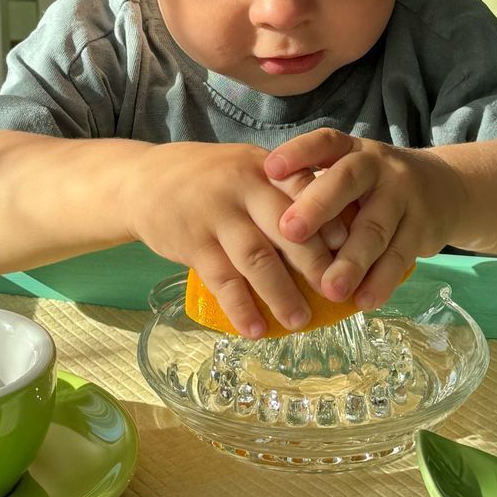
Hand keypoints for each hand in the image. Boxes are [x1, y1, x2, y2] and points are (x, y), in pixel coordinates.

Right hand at [121, 142, 342, 339]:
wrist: (143, 180)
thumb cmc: (209, 179)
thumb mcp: (247, 168)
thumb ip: (283, 191)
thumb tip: (338, 231)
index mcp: (265, 168)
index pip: (306, 191)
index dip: (332, 221)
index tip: (354, 250)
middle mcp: (243, 187)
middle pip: (288, 228)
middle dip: (316, 264)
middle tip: (339, 293)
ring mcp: (216, 215)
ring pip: (256, 258)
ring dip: (281, 293)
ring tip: (299, 321)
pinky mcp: (192, 242)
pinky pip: (221, 280)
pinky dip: (241, 306)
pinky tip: (255, 329)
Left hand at [263, 130, 464, 312]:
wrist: (446, 189)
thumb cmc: (375, 187)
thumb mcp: (349, 173)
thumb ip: (315, 188)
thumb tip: (260, 218)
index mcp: (351, 151)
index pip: (324, 142)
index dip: (298, 153)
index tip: (270, 170)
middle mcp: (378, 167)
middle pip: (347, 181)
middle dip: (318, 206)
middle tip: (290, 232)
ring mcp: (403, 196)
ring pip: (375, 228)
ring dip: (352, 260)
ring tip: (330, 289)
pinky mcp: (422, 228)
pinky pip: (400, 256)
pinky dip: (381, 280)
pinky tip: (364, 300)